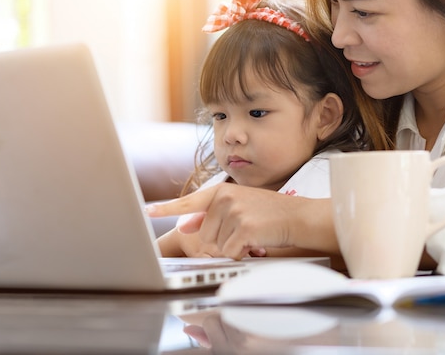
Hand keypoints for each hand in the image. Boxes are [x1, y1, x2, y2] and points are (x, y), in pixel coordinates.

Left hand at [146, 183, 337, 259]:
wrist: (297, 217)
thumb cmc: (269, 213)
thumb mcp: (238, 207)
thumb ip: (210, 214)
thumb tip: (184, 225)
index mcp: (220, 191)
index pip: (188, 201)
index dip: (166, 208)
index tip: (147, 211)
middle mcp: (224, 198)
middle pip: (204, 235)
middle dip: (221, 240)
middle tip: (243, 230)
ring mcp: (233, 212)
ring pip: (216, 245)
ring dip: (233, 246)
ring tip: (251, 234)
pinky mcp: (243, 228)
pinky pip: (230, 252)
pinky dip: (242, 253)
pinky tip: (255, 242)